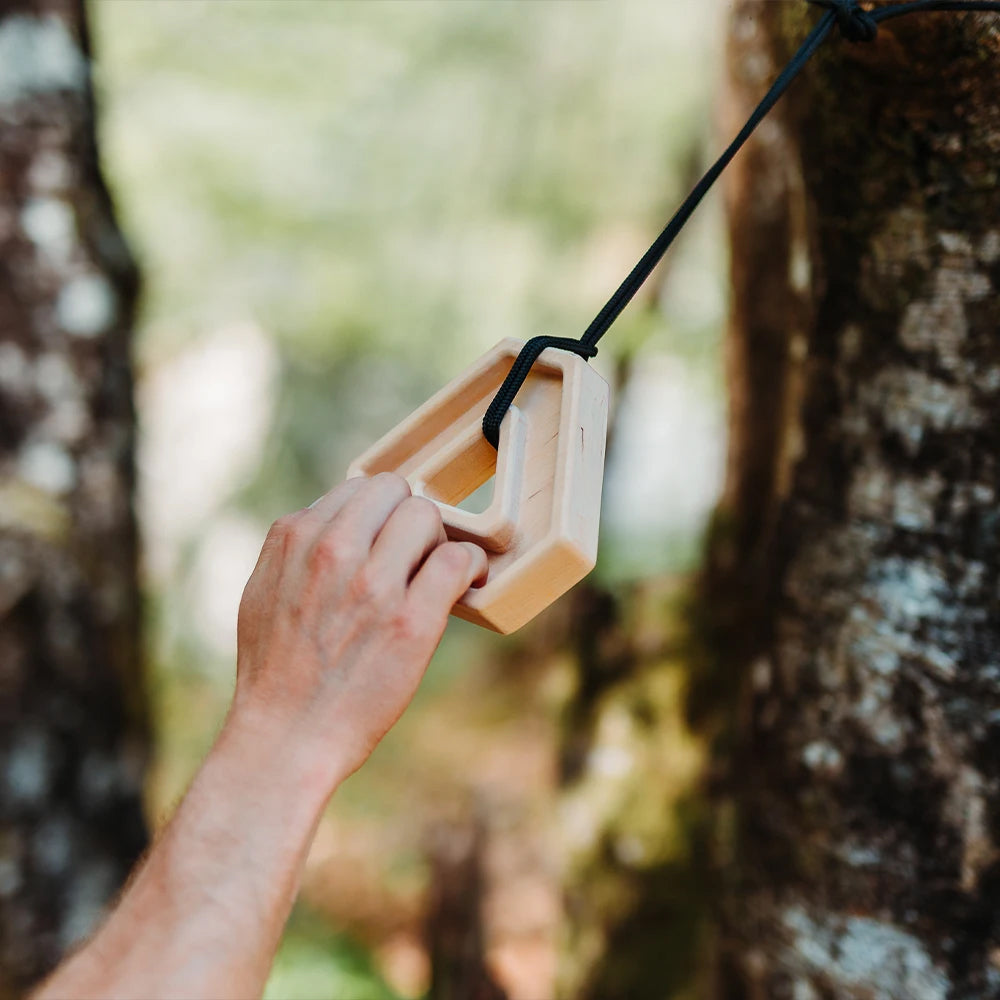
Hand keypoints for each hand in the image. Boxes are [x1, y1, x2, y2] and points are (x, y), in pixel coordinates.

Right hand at [233, 473, 487, 784]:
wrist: (287, 736)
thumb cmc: (275, 670)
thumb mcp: (262, 589)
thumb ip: (297, 547)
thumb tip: (335, 518)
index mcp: (296, 537)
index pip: (362, 485)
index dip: (380, 512)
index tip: (387, 539)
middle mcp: (334, 551)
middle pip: (397, 490)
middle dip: (407, 519)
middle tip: (411, 556)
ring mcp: (374, 585)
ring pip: (427, 516)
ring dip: (436, 541)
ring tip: (434, 572)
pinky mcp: (412, 620)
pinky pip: (457, 558)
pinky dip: (468, 565)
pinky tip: (464, 582)